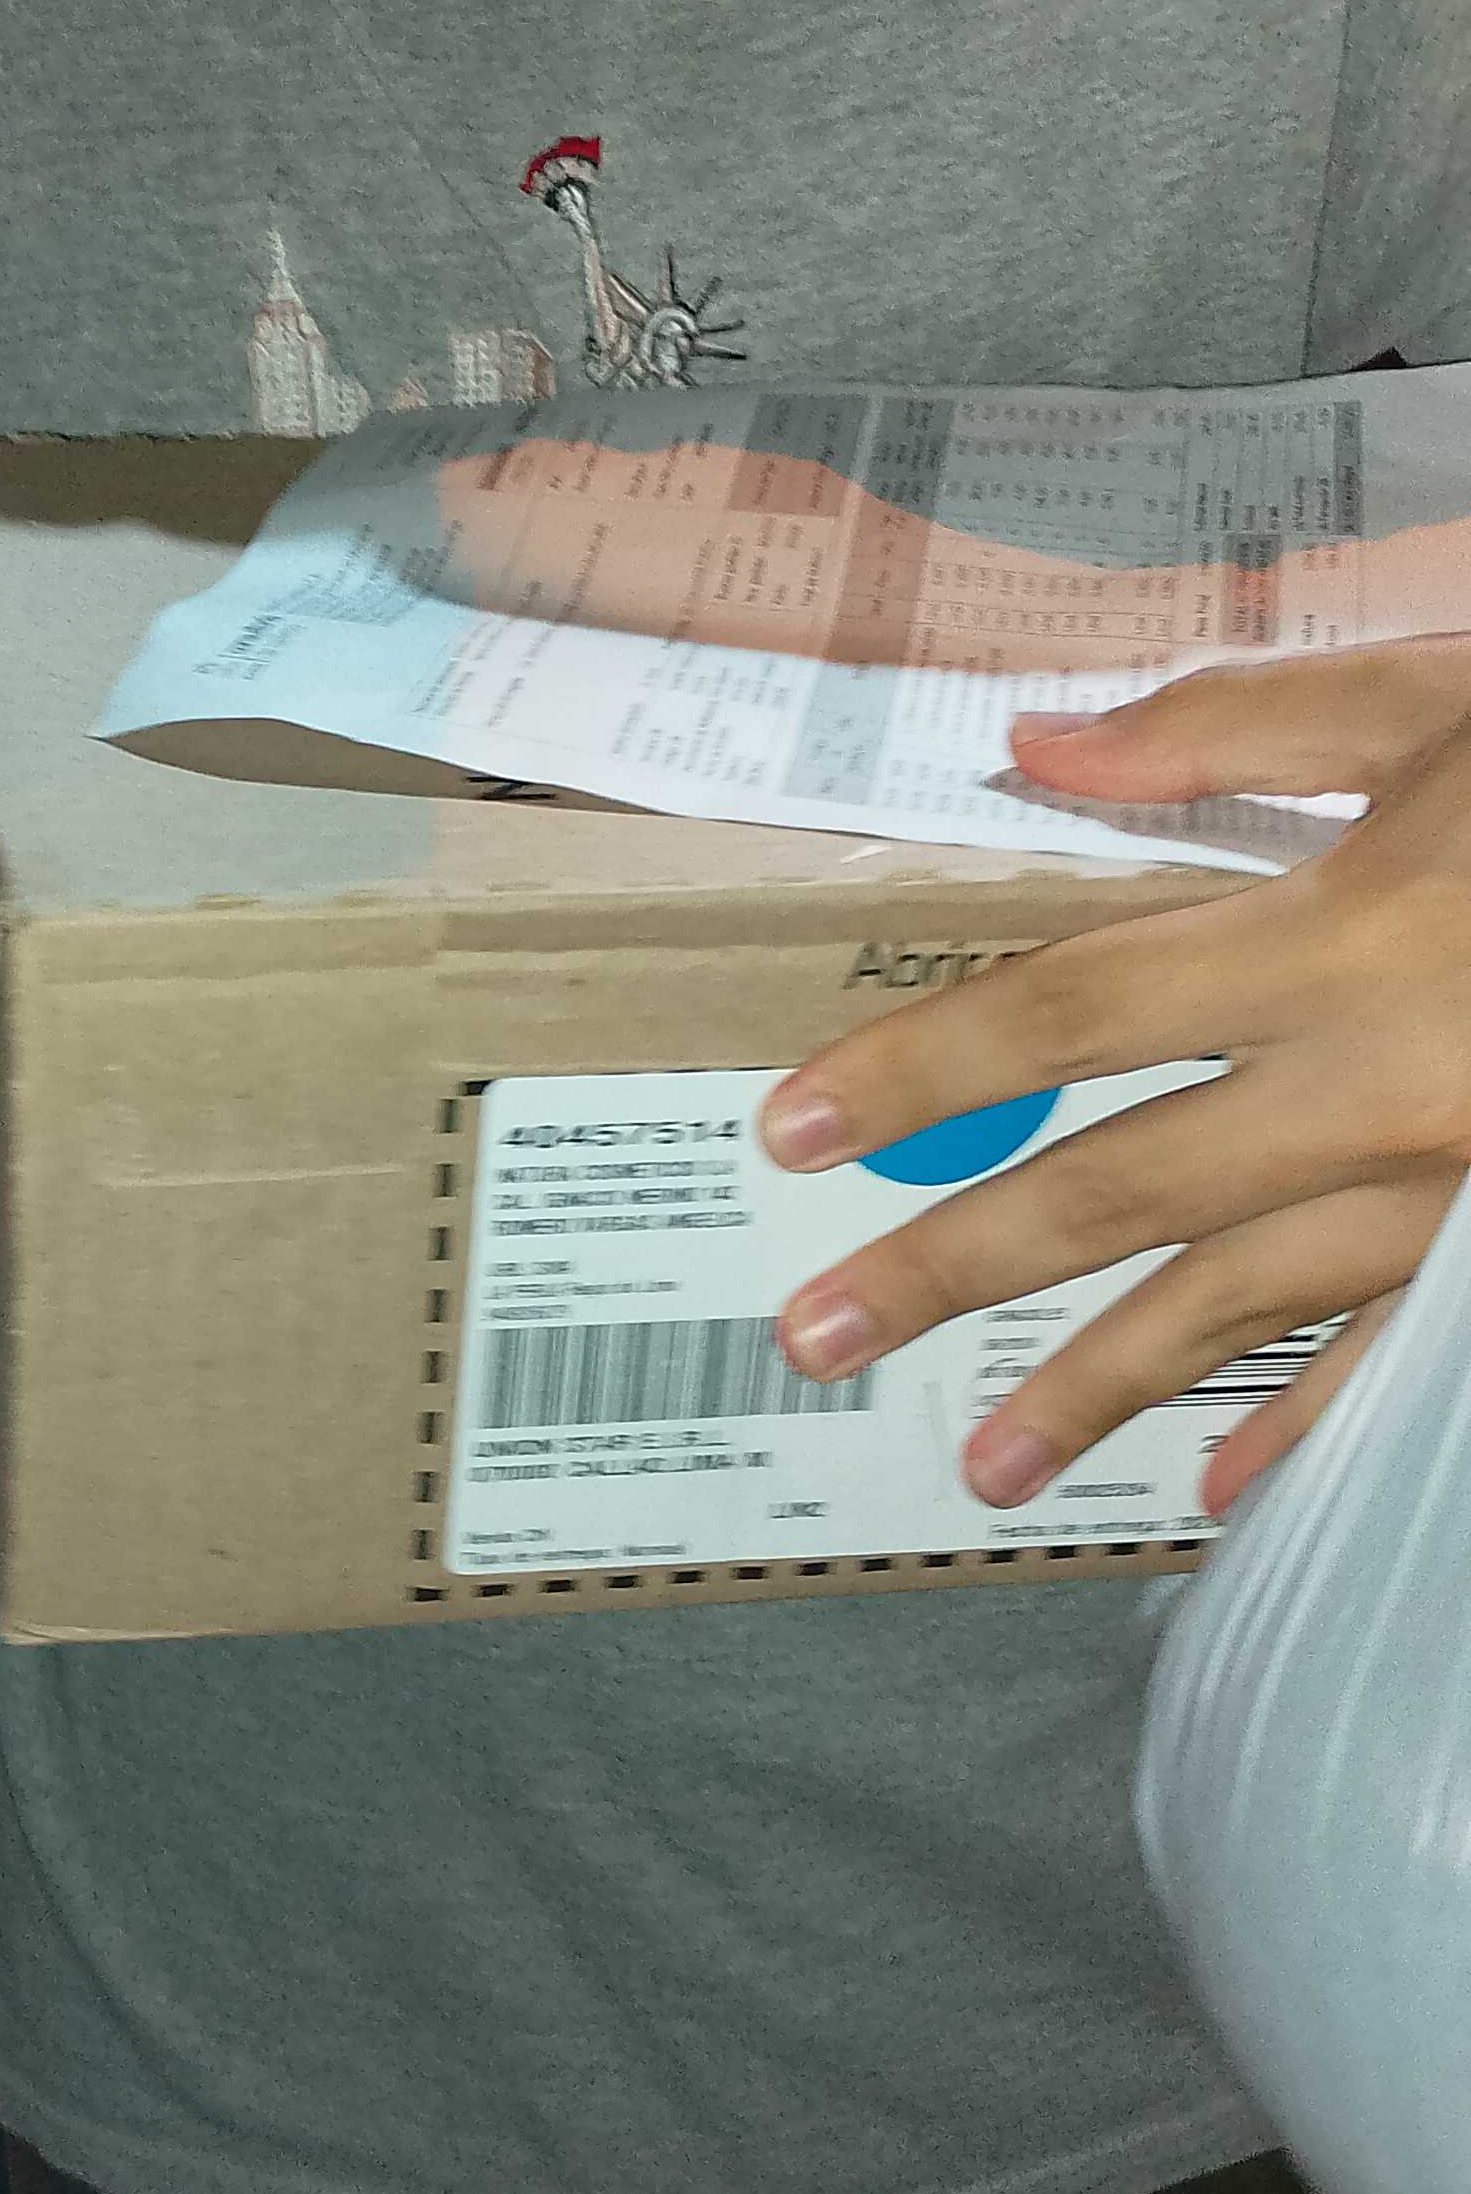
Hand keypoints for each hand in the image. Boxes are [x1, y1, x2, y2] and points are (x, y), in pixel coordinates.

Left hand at [759, 641, 1470, 1519]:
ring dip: (1103, 1391)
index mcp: (1340, 932)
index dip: (920, 1068)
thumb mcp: (1446, 700)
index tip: (790, 1128)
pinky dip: (1317, 1427)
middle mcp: (1382, 1084)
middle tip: (816, 1334)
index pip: (1069, 1007)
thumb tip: (1034, 744)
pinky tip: (1230, 1492)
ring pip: (1248, 1306)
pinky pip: (1409, 1362)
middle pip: (1119, 1189)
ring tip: (980, 1465)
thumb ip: (1236, 726)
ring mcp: (1462, 1189)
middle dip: (955, 1266)